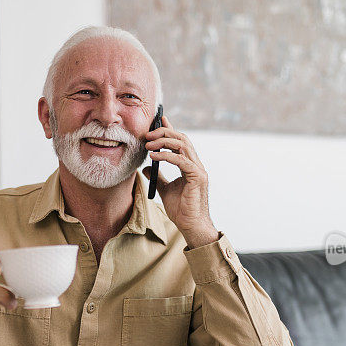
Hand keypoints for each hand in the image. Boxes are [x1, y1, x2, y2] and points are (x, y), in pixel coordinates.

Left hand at [142, 115, 218, 247]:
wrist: (191, 225)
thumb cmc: (181, 210)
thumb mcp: (165, 190)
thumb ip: (158, 177)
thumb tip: (147, 168)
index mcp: (191, 166)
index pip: (181, 142)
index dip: (170, 130)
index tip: (159, 120)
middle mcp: (196, 165)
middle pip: (182, 139)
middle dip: (164, 133)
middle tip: (147, 134)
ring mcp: (198, 170)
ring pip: (183, 145)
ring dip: (164, 142)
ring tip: (148, 144)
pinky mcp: (197, 177)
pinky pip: (181, 160)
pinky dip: (166, 156)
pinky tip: (154, 156)